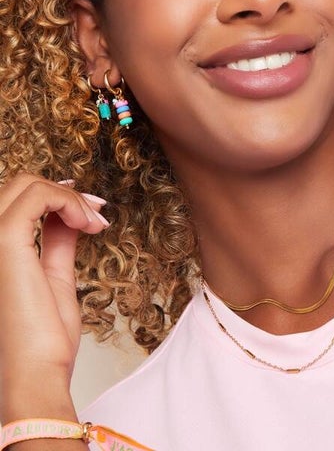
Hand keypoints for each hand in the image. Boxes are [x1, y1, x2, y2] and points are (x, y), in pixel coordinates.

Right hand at [0, 174, 108, 420]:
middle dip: (66, 193)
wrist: (36, 375)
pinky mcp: (3, 243)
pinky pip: (38, 198)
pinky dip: (70, 202)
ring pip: (28, 185)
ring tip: (95, 223)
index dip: (56, 196)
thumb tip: (68, 216)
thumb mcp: (53, 276)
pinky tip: (90, 225)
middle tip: (96, 213)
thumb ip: (56, 241)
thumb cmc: (42, 339)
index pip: (16, 201)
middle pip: (20, 186)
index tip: (90, 209)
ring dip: (71, 198)